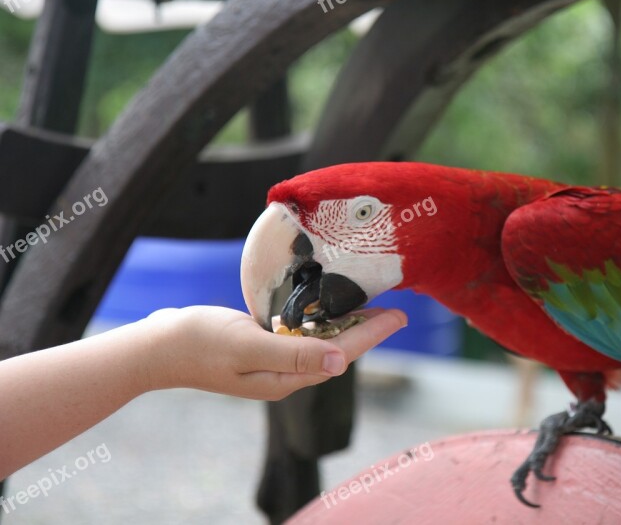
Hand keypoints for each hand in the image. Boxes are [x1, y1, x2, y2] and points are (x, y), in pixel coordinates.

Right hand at [144, 306, 406, 399]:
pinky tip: (325, 308)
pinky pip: (301, 337)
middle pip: (337, 351)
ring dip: (345, 326)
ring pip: (321, 344)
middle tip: (393, 308)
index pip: (341, 355)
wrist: (157, 346)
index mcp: (284, 378)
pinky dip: (319, 322)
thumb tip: (341, 360)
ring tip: (369, 305)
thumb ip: (294, 352)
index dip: (372, 335)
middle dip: (367, 331)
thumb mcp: (248, 344)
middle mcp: (283, 374)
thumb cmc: (198, 342)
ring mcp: (271, 363)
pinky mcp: (260, 348)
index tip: (399, 317)